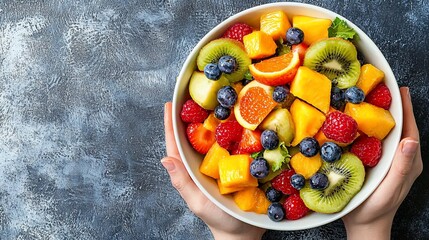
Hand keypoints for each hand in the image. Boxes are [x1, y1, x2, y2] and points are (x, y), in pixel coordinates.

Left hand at [161, 102, 265, 239]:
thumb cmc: (218, 217)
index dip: (171, 124)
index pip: (176, 143)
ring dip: (213, 117)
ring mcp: (221, 161)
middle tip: (192, 92)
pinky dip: (234, 129)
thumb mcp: (197, 201)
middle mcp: (204, 161)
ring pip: (214, 135)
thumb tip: (165, 158)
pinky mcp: (237, 163)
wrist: (244, 230)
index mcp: (190, 168)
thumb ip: (181, 182)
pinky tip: (239, 118)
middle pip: (195, 134)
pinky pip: (234, 143)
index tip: (169, 104)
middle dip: (192, 113)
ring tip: (215, 98)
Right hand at [342, 87, 421, 239]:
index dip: (405, 108)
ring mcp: (390, 161)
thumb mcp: (390, 189)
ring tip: (371, 99)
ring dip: (382, 115)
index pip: (410, 129)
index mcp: (409, 162)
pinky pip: (377, 141)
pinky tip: (359, 122)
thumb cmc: (375, 209)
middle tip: (383, 88)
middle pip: (400, 127)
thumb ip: (402, 166)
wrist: (364, 225)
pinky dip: (371, 128)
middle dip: (394, 106)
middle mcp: (401, 158)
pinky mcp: (378, 164)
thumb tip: (410, 140)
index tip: (400, 88)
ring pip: (388, 133)